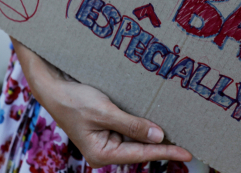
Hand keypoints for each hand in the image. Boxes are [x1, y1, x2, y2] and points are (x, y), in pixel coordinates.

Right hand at [11, 37, 191, 167]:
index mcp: (101, 153)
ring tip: (179, 133)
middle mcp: (105, 149)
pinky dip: (143, 124)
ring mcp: (106, 138)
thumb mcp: (104, 112)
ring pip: (136, 139)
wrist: (52, 86)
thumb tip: (158, 136)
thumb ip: (132, 125)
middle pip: (140, 149)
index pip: (141, 155)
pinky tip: (157, 120)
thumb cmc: (73, 100)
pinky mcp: (107, 126)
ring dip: (154, 134)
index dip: (165, 152)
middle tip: (189, 143)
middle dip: (162, 145)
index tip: (187, 153)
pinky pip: (130, 128)